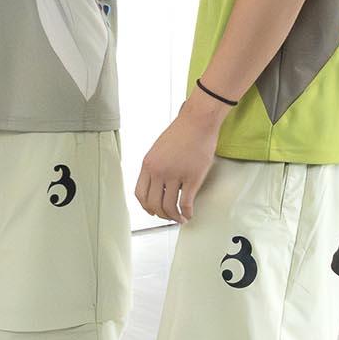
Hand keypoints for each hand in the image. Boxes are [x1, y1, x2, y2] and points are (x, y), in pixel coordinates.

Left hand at [135, 94, 224, 220]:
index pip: (140, 193)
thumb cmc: (181, 131)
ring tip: (179, 218)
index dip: (146, 206)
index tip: (152, 210)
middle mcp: (158, 171)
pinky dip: (186, 213)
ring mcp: (175, 175)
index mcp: (148, 164)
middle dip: (160, 214)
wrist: (197, 122)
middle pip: (153, 203)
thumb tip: (158, 184)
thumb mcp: (158, 149)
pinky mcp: (192, 178)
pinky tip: (188, 215)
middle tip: (166, 216)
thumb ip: (155, 167)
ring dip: (173, 216)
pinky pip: (185, 203)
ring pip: (169, 206)